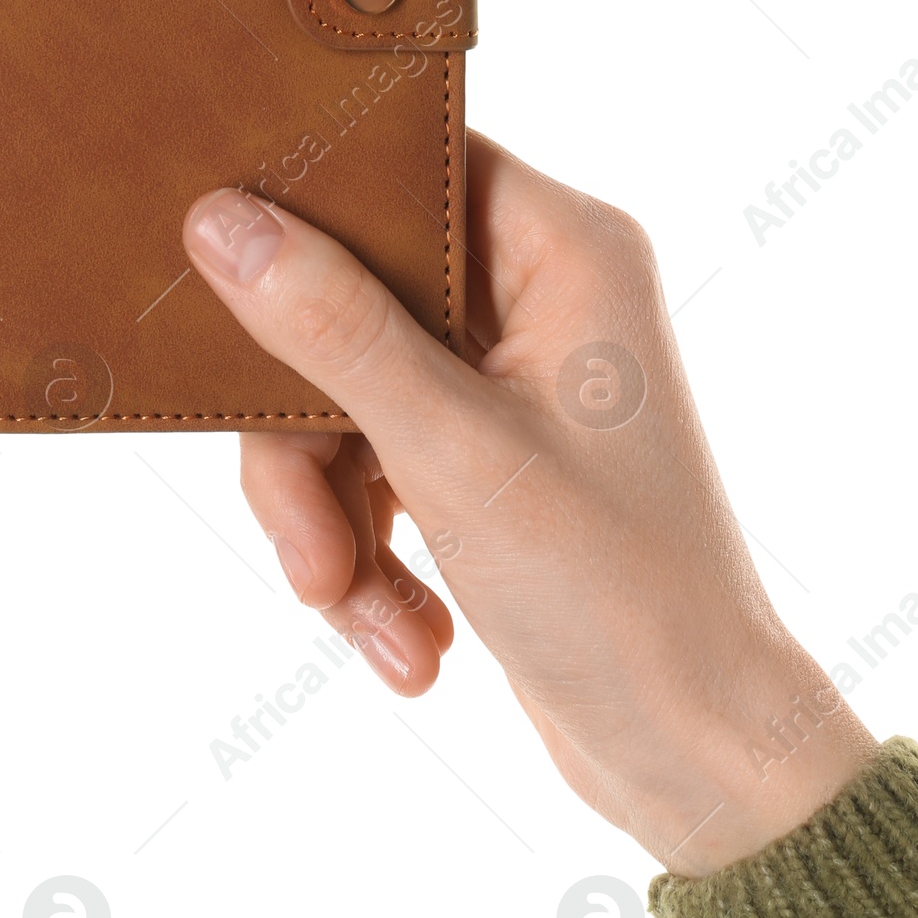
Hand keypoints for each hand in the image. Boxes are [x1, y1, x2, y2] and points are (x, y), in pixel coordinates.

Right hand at [181, 133, 876, 875]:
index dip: (311, 211)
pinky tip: (405, 642)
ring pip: (347, 398)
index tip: (227, 274)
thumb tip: (223, 222)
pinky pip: (373, 466)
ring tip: (359, 616)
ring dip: (332, 521)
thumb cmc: (619, 594)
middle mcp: (543, 294)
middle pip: (351, 300)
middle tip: (303, 546)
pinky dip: (369, 555)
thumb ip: (333, 330)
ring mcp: (511, 380)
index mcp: (567, 249)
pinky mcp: (485, 458)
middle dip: (310, 441)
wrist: (694, 752)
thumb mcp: (453, 454)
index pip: (406, 165)